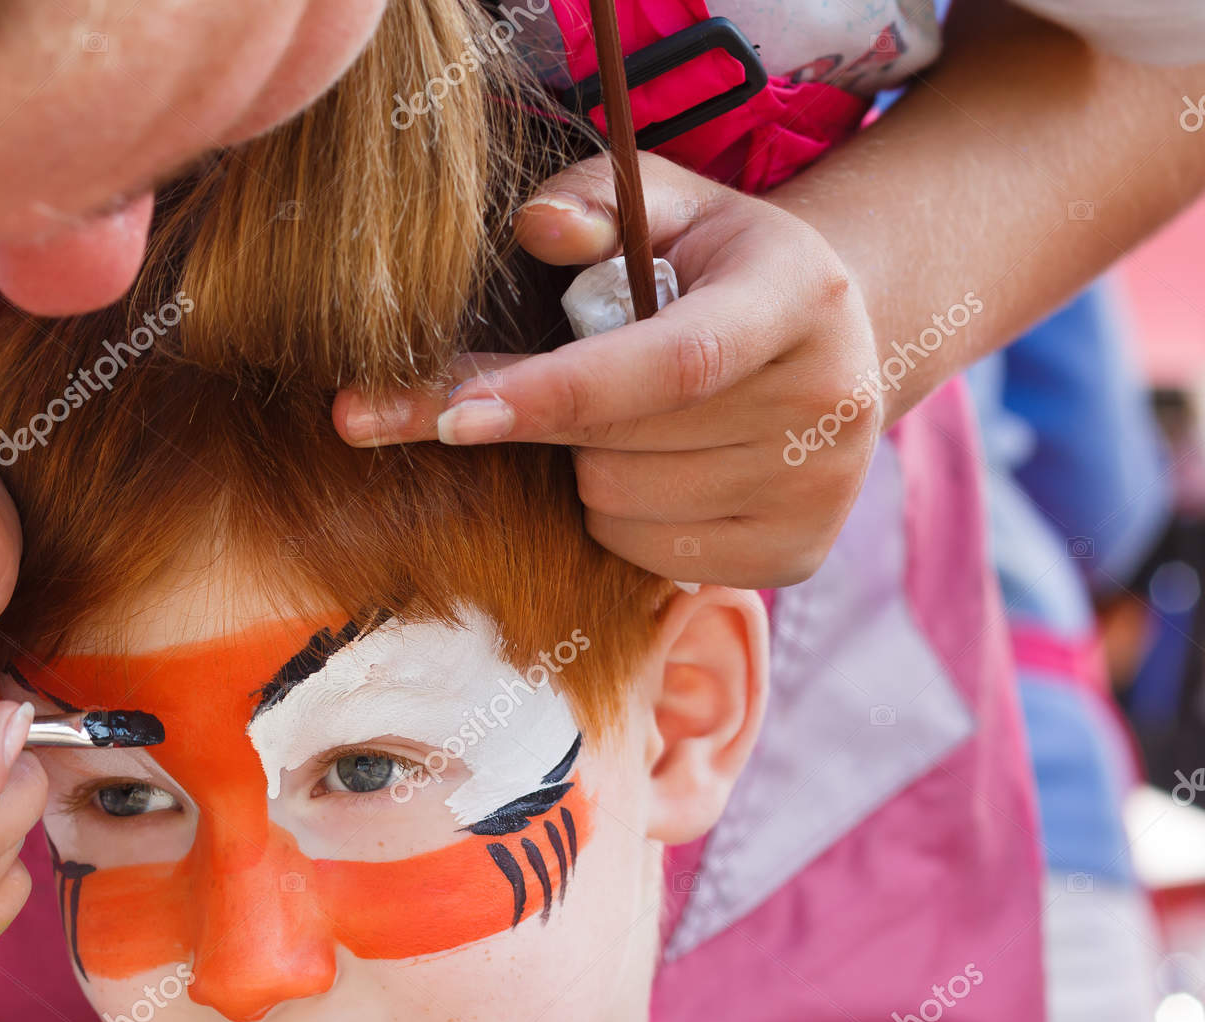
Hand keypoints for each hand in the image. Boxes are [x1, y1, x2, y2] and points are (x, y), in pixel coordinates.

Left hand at [333, 152, 881, 586]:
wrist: (837, 346)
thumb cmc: (721, 270)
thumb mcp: (672, 208)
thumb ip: (596, 197)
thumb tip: (536, 226)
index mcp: (799, 296)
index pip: (671, 363)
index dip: (556, 392)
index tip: (453, 416)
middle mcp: (828, 400)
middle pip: (623, 445)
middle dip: (552, 419)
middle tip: (541, 389)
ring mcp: (816, 490)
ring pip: (619, 505)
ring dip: (588, 465)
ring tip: (633, 419)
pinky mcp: (795, 555)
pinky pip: (645, 553)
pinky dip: (621, 516)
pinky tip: (660, 466)